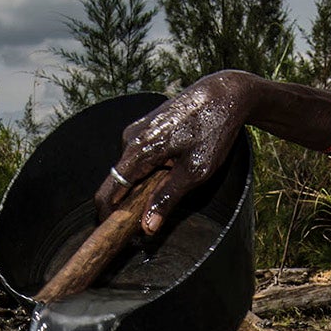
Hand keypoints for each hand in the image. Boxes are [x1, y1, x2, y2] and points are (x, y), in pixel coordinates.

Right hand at [95, 72, 253, 234]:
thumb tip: (146, 227)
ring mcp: (136, 130)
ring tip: (168, 190)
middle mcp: (130, 138)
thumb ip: (167, 199)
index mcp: (138, 150)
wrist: (224, 93)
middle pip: (116, 182)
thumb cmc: (213, 130)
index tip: (113, 237)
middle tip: (147, 224)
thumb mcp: (195, 172)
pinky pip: (138, 158)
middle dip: (126, 204)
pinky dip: (148, 171)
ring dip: (141, 186)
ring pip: (129, 170)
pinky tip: (171, 172)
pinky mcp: (145, 127)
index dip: (107, 216)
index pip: (109, 191)